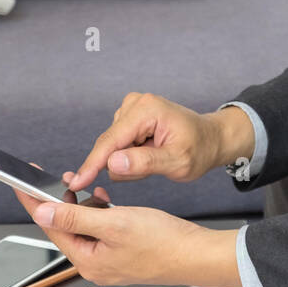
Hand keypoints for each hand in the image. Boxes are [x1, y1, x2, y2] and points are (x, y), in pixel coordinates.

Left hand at [14, 187, 241, 286]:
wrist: (195, 254)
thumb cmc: (163, 242)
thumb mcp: (115, 222)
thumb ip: (76, 216)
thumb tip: (44, 210)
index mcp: (87, 260)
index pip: (51, 226)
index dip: (34, 202)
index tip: (20, 184)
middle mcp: (94, 263)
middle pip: (64, 227)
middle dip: (58, 201)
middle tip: (52, 177)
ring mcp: (108, 259)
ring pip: (82, 226)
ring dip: (79, 204)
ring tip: (79, 185)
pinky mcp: (121, 252)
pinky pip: (99, 230)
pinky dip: (97, 211)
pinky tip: (103, 199)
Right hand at [64, 92, 253, 190]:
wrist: (210, 139)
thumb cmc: (199, 148)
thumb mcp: (177, 162)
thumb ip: (144, 163)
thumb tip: (113, 164)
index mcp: (146, 109)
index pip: (110, 141)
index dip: (92, 164)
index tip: (77, 183)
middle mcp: (135, 104)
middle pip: (109, 144)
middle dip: (122, 164)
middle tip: (151, 169)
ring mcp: (131, 109)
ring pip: (113, 148)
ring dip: (129, 162)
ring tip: (155, 161)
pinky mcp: (129, 118)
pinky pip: (118, 145)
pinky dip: (130, 157)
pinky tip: (149, 156)